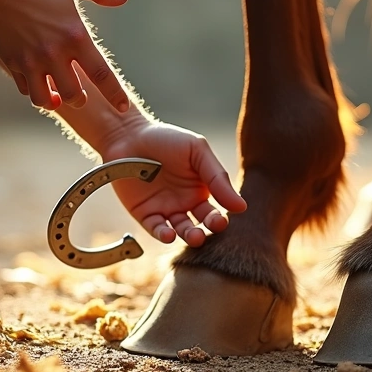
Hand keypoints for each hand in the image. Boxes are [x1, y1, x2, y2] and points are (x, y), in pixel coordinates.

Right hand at [0, 0, 131, 112]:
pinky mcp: (13, 63)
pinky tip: (38, 83)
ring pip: (45, 100)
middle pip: (73, 95)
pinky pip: (26, 89)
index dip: (114, 93)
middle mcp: (54, 54)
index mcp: (74, 36)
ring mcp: (31, 61)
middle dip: (79, 99)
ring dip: (54, 101)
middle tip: (79, 94)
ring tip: (57, 96)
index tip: (123, 107)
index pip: (101, 74)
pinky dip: (34, 91)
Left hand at [102, 121, 246, 246]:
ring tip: (196, 236)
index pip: (215, 211)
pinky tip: (169, 234)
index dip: (220, 218)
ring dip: (189, 236)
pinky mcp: (145, 214)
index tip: (223, 220)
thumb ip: (217, 177)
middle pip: (201, 224)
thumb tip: (241, 206)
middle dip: (209, 229)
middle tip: (213, 227)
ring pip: (181, 231)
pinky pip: (156, 229)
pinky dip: (164, 234)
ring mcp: (165, 210)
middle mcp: (185, 203)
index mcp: (201, 189)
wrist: (129, 135)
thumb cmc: (166, 139)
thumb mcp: (197, 151)